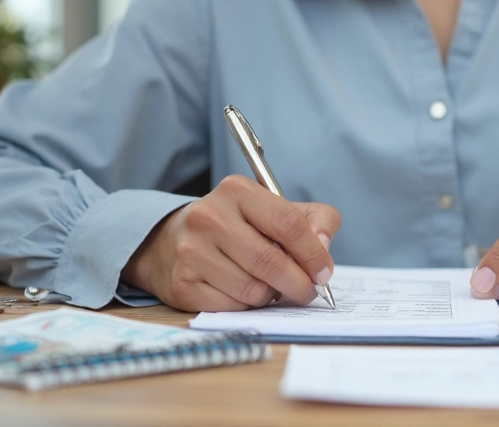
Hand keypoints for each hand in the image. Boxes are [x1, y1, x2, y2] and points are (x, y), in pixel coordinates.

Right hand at [121, 175, 340, 311]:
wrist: (174, 240)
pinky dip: (247, 306)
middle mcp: (209, 216)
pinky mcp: (183, 283)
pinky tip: (242, 291)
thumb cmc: (240, 226)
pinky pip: (233, 307)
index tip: (324, 273)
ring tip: (269, 285)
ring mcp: (191, 251)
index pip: (288, 223)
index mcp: (237, 190)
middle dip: (299, 284)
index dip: (314, 253)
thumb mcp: (277, 209)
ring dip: (271, 295)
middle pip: (271, 261)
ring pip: (253, 290)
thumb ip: (314, 220)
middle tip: (308, 291)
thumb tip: (324, 246)